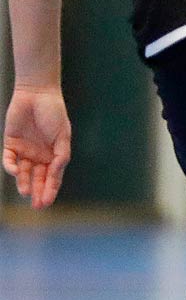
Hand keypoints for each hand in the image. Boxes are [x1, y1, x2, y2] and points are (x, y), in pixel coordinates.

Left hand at [4, 85, 70, 208]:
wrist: (37, 94)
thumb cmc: (54, 112)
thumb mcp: (63, 134)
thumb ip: (61, 153)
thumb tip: (57, 171)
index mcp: (54, 154)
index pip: (52, 176)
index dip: (50, 190)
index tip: (47, 202)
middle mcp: (39, 155)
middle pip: (38, 177)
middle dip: (38, 191)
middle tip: (37, 205)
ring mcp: (24, 150)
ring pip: (23, 172)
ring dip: (24, 182)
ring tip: (26, 192)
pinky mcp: (10, 143)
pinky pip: (9, 159)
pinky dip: (10, 166)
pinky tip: (15, 171)